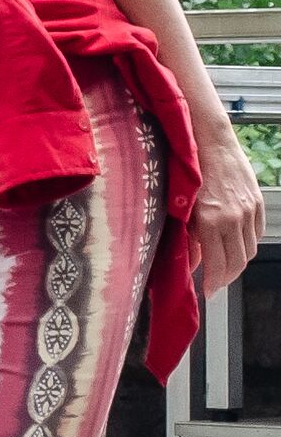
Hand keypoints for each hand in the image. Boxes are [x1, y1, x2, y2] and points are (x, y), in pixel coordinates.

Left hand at [191, 123, 265, 294]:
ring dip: (237, 263)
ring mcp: (248, 211)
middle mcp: (233, 218)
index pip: (217, 265)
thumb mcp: (181, 209)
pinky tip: (235, 247)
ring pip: (249, 250)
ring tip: (224, 268)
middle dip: (225, 278)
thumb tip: (189, 263)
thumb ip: (187, 238)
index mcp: (211, 221)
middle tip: (215, 284)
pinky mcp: (257, 204)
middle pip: (237, 262)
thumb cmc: (190, 173)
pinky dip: (247, 245)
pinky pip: (256, 234)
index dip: (213, 283)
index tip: (208, 292)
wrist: (211, 144)